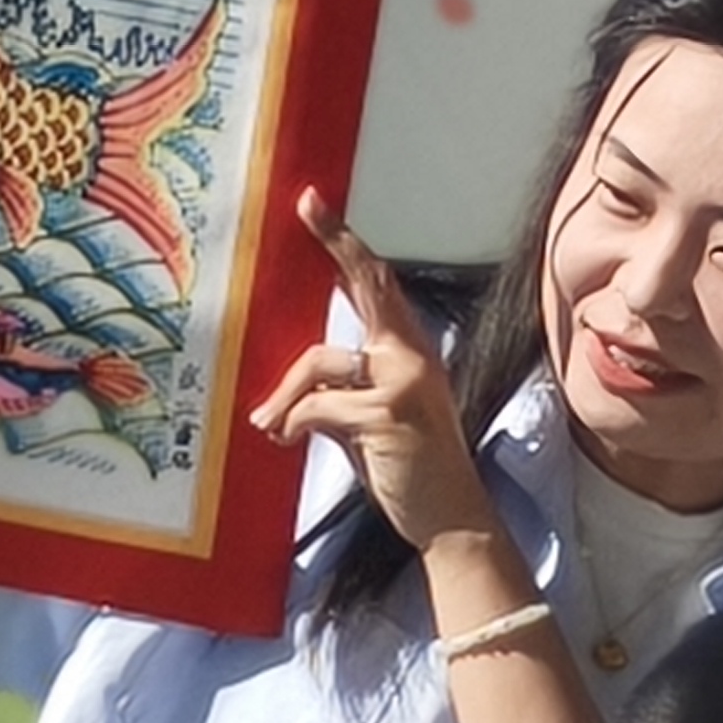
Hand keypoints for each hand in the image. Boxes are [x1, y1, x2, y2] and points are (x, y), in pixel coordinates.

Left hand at [244, 188, 497, 555]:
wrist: (450, 519)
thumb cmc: (407, 467)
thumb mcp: (371, 418)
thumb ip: (338, 392)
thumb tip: (284, 396)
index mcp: (408, 353)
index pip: (377, 287)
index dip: (345, 245)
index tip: (314, 204)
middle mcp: (411, 356)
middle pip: (369, 286)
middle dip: (338, 243)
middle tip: (307, 203)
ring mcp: (403, 382)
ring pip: (319, 361)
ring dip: (285, 396)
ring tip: (272, 425)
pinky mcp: (388, 414)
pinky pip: (316, 407)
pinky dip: (294, 424)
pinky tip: (289, 441)